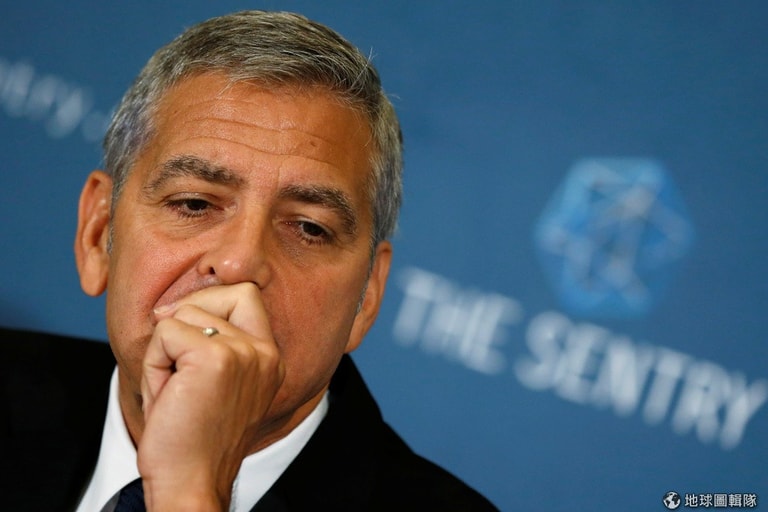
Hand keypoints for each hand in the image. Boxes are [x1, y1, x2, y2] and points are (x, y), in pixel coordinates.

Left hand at [138, 283, 283, 510]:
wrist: (191, 485)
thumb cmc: (192, 440)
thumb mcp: (213, 382)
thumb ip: (211, 339)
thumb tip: (174, 305)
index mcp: (270, 358)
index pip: (246, 295)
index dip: (212, 302)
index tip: (186, 335)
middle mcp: (264, 352)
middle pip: (218, 294)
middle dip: (184, 320)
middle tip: (176, 365)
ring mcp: (244, 353)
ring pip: (184, 312)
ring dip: (164, 349)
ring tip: (173, 389)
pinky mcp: (216, 358)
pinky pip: (165, 331)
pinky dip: (153, 362)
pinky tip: (166, 395)